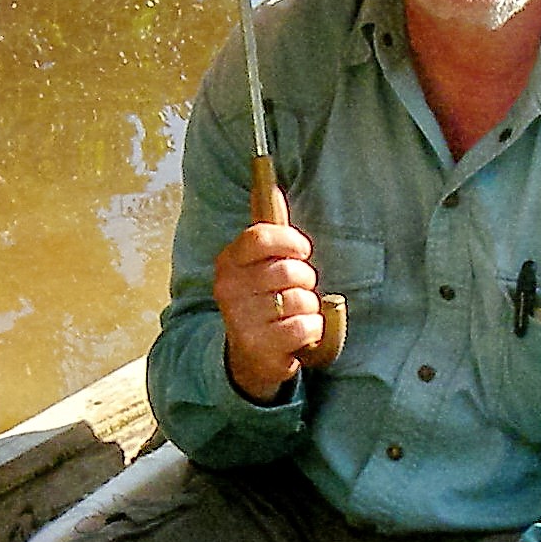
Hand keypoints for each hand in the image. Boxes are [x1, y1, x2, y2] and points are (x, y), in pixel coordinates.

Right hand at [214, 220, 320, 398]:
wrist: (248, 358)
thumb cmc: (262, 302)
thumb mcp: (257, 266)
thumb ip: (267, 231)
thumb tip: (270, 184)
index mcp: (228, 263)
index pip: (260, 236)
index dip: (291, 241)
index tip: (302, 251)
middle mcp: (229, 289)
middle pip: (290, 269)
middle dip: (305, 280)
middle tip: (297, 291)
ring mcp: (242, 320)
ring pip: (301, 299)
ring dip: (308, 307)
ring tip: (294, 315)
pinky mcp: (261, 347)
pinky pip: (306, 326)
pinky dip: (312, 329)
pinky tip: (299, 334)